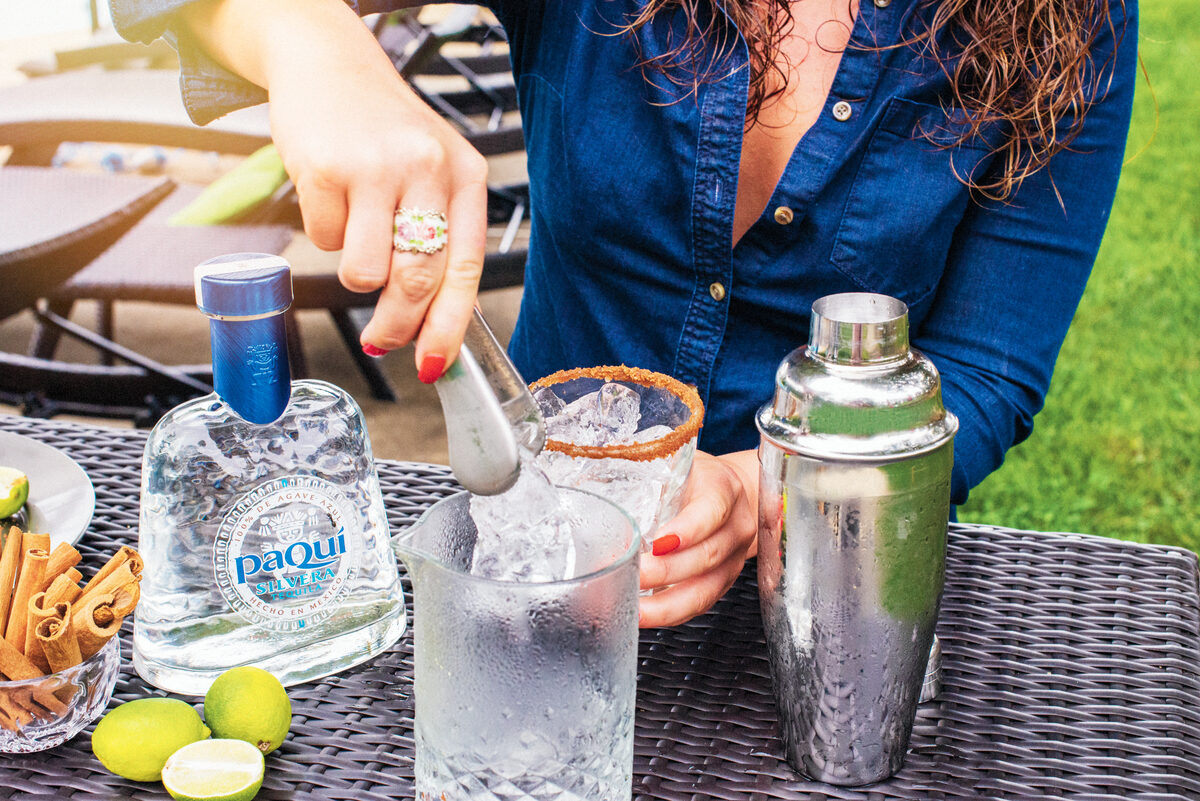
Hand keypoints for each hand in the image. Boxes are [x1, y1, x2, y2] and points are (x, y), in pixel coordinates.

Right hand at [187, 0, 487, 379]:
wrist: (328, 63)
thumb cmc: (384, 130)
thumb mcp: (432, 172)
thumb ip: (441, 239)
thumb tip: (437, 322)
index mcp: (466, 176)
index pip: (464, 270)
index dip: (448, 326)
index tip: (434, 364)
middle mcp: (428, 168)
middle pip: (414, 282)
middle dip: (395, 326)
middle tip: (381, 339)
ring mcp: (376, 167)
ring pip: (364, 272)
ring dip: (355, 272)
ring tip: (356, 232)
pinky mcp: (326, 167)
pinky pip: (324, 242)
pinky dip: (323, 234)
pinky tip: (331, 198)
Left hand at [637, 450, 758, 627]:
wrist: (732, 493)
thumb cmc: (696, 477)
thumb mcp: (677, 464)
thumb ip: (647, 475)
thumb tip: (593, 487)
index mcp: (724, 489)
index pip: (711, 510)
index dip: (688, 529)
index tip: (658, 542)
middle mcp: (735, 526)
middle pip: (707, 556)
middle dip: (666, 572)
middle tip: (632, 575)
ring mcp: (734, 558)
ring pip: (705, 589)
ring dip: (666, 604)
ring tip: (634, 609)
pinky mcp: (724, 581)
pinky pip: (700, 604)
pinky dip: (670, 614)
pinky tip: (644, 616)